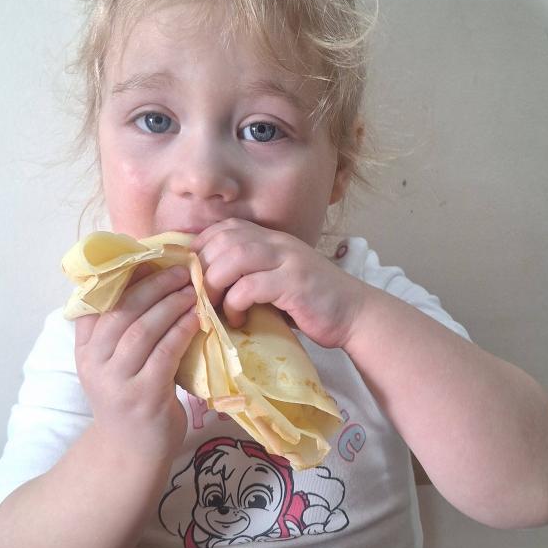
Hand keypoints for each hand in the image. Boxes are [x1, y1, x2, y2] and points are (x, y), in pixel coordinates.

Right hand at [74, 264, 201, 458]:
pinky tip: (195, 317)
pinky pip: (163, 353)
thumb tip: (145, 280)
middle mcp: (94, 363)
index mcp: (85, 349)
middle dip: (152, 284)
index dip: (123, 277)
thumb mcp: (114, 363)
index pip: (97, 302)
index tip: (149, 257)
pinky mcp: (143, 395)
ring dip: (169, 304)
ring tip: (191, 289)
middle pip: (121, 310)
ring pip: (142, 329)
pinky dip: (180, 331)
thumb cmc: (130, 400)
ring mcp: (117, 380)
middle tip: (179, 269)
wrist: (131, 453)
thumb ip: (120, 331)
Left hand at [191, 219, 365, 349]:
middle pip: (225, 240)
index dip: (201, 248)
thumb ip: (250, 276)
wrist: (355, 314)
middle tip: (198, 296)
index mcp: (272, 239)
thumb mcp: (277, 282)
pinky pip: (251, 286)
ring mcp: (288, 260)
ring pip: (235, 257)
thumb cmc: (311, 304)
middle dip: (203, 268)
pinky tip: (237, 318)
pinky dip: (235, 303)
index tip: (193, 275)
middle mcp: (279, 243)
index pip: (225, 228)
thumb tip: (206, 288)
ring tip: (212, 307)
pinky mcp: (295, 283)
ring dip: (216, 284)